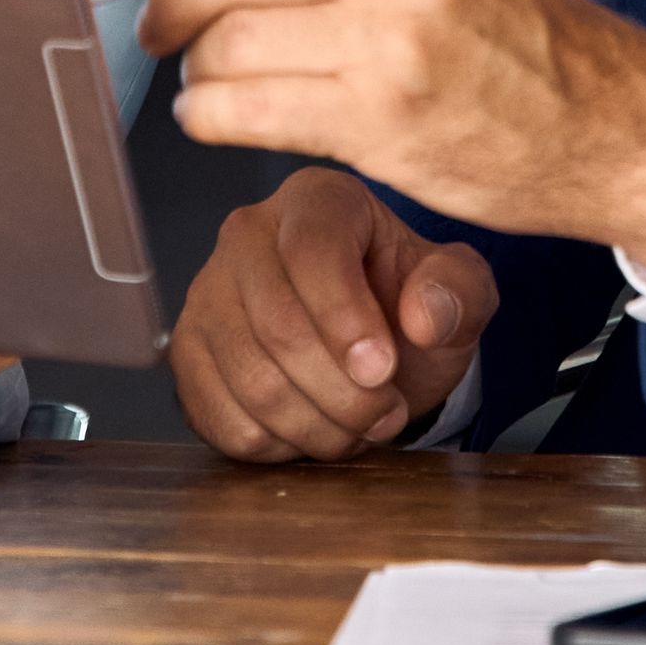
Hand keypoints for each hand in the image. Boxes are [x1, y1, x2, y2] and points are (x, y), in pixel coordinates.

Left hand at [139, 0, 645, 263]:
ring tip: (202, 73)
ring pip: (231, 36)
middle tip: (160, 16)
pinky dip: (206, 113)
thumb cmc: (520, 32)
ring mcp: (396, 39)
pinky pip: (246, 108)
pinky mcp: (381, 120)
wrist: (605, 125)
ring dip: (193, 61)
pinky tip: (214, 114)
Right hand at [172, 165, 494, 461]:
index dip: (346, 319)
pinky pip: (219, 416)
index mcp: (317, 200)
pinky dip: (275, 444)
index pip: (312, 250)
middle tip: (386, 414)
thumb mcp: (458, 292)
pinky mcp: (187, 352)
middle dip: (343, 393)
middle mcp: (248, 233)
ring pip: (250, 379)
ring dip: (316, 426)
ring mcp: (208, 293)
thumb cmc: (407, 307)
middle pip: (278, 326)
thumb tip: (425, 314)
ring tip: (356, 425)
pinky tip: (309, 428)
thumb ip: (458, 291)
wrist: (369, 346)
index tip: (383, 369)